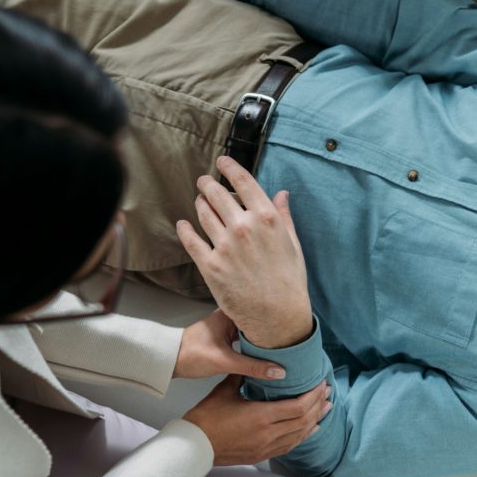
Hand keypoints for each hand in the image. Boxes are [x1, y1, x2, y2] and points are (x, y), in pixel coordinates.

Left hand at [175, 309, 286, 379]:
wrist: (168, 360)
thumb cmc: (192, 355)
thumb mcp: (225, 362)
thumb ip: (253, 367)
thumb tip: (280, 371)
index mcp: (231, 311)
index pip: (261, 311)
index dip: (278, 319)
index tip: (295, 329)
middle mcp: (232, 313)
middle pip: (260, 320)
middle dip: (275, 330)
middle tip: (295, 339)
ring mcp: (229, 324)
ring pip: (254, 329)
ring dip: (266, 338)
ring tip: (287, 346)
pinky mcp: (226, 334)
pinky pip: (248, 336)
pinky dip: (257, 343)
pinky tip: (268, 352)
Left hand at [176, 156, 312, 348]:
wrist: (279, 315)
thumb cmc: (290, 280)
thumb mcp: (292, 244)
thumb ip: (283, 216)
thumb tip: (281, 194)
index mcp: (267, 218)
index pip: (243, 181)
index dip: (229, 167)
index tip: (222, 161)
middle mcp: (244, 227)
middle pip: (218, 194)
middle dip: (208, 184)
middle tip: (204, 182)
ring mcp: (225, 246)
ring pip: (203, 213)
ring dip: (199, 203)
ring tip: (199, 200)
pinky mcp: (210, 265)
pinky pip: (191, 240)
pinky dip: (185, 229)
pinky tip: (184, 225)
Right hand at [183, 377, 330, 465]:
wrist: (194, 445)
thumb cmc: (206, 418)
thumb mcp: (225, 390)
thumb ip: (243, 374)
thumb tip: (255, 358)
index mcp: (261, 416)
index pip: (298, 407)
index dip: (313, 396)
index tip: (321, 385)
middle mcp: (268, 433)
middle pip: (303, 420)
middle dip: (318, 405)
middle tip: (327, 392)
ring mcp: (266, 446)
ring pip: (299, 434)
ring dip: (315, 420)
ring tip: (326, 407)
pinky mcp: (262, 454)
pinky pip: (290, 445)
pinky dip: (303, 435)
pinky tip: (311, 428)